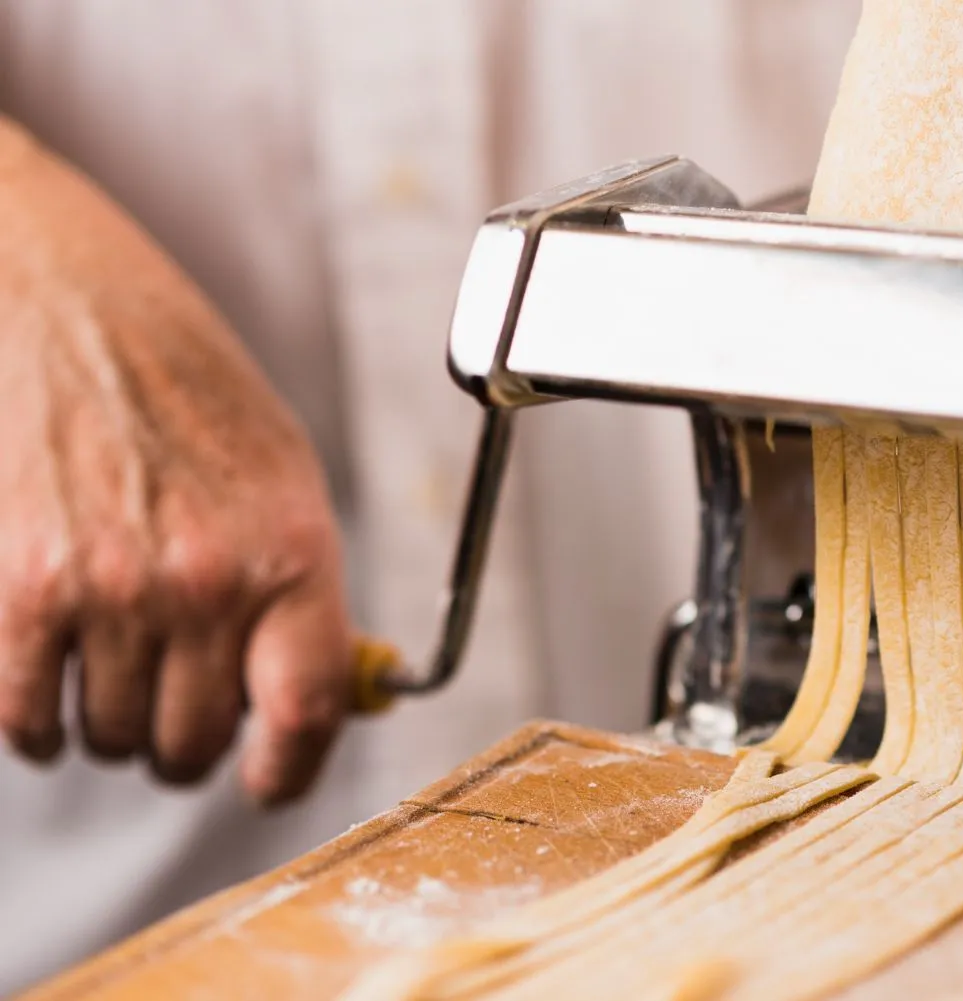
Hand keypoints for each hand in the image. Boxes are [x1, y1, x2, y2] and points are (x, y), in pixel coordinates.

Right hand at [0, 120, 354, 804]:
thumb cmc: (188, 386)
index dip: (290, 770)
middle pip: (197, 742)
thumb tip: (318, 700)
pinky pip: (22, 719)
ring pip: (111, 739)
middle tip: (179, 704)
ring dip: (113, 725)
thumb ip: (300, 592)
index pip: (306, 709)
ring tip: (116, 664)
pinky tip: (49, 678)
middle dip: (190, 742)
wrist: (68, 301)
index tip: (269, 782)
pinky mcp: (17, 588)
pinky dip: (34, 721)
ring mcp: (106, 586)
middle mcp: (204, 576)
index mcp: (292, 547)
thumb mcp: (284, 476)